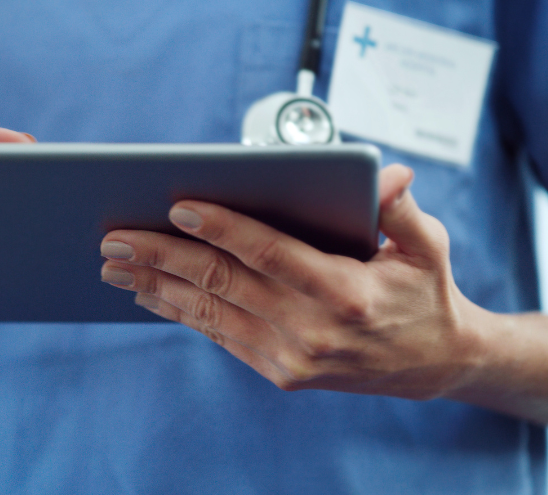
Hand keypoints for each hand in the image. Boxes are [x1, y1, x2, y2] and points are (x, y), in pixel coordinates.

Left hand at [99, 165, 491, 399]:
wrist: (434, 366)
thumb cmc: (424, 293)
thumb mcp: (427, 247)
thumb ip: (402, 209)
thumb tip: (389, 174)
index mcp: (346, 291)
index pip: (270, 253)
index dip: (223, 228)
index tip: (179, 206)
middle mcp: (313, 329)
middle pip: (224, 282)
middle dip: (163, 257)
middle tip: (116, 236)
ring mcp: (292, 356)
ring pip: (210, 313)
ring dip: (155, 286)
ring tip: (113, 263)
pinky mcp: (280, 372)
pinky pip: (218, 336)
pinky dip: (179, 312)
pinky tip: (146, 292)